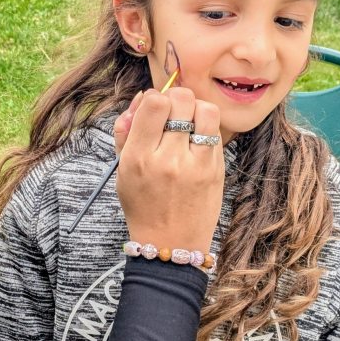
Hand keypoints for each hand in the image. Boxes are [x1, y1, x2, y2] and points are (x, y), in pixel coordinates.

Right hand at [114, 88, 223, 252]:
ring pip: (206, 110)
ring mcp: (197, 165)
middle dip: (176, 99)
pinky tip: (197, 140)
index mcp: (139, 158)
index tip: (154, 108)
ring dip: (196, 109)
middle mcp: (169, 159)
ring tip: (188, 122)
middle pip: (182, 100)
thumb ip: (126, 131)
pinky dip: (206, 128)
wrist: (170, 244)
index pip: (154, 103)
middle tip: (172, 112)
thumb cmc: (142, 204)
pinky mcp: (217, 170)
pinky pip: (216, 132)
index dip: (154, 97)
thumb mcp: (122, 170)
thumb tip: (143, 97)